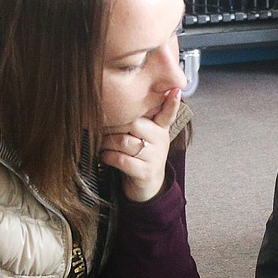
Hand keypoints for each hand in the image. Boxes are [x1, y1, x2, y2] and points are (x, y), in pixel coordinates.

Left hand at [100, 88, 181, 202]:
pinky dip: (108, 157)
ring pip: (125, 141)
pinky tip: (105, 156)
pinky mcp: (145, 172)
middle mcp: (160, 141)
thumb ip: (136, 119)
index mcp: (160, 128)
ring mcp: (155, 157)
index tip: (176, 91)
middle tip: (102, 126)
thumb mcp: (143, 135)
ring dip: (107, 142)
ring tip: (102, 143)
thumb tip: (115, 102)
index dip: (172, 102)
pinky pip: (121, 159)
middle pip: (134, 123)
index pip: (168, 112)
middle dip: (114, 124)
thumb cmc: (139, 156)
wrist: (147, 186)